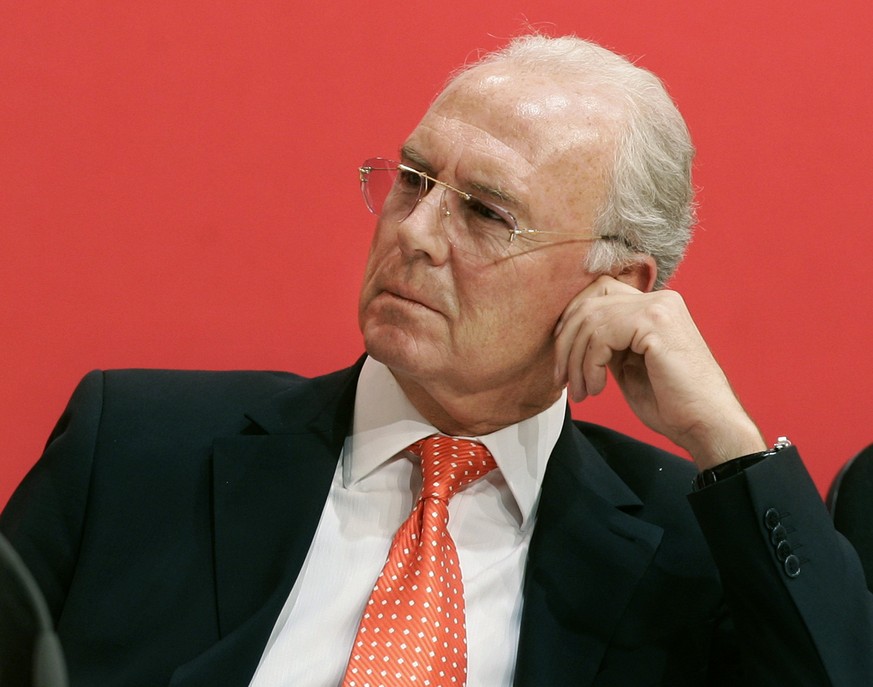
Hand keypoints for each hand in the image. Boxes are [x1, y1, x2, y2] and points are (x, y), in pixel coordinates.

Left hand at [553, 275, 765, 467]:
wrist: (707, 424)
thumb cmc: (671, 403)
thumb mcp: (628, 366)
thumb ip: (607, 344)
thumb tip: (569, 337)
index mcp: (654, 306)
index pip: (597, 292)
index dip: (572, 321)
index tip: (563, 358)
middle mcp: (658, 299)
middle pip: (589, 303)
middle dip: (566, 344)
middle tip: (563, 379)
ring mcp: (658, 307)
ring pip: (590, 320)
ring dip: (576, 361)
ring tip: (582, 391)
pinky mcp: (654, 322)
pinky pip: (601, 336)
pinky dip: (590, 365)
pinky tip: (598, 388)